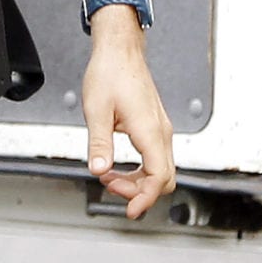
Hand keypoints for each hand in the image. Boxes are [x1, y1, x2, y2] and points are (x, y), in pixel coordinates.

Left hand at [80, 12, 175, 218]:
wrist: (120, 52)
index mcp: (150, 130)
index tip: (130, 210)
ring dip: (137, 181)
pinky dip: (138, 170)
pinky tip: (116, 167)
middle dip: (138, 191)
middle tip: (110, 187)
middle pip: (164, 178)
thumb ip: (99, 144)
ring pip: (160, 170)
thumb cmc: (110, 74)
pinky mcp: (154, 128)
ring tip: (108, 176)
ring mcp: (160, 130)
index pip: (158, 176)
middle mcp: (161, 132)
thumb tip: (99, 169)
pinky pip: (154, 158)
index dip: (145, 197)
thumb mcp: (97, 111)